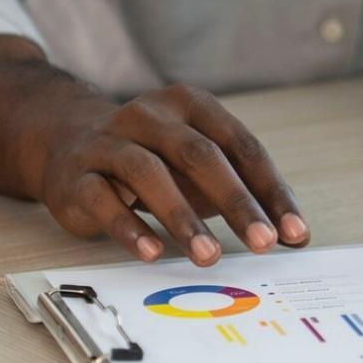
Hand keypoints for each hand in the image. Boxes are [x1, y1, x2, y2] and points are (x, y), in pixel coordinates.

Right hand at [37, 85, 308, 265]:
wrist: (68, 144)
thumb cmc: (152, 160)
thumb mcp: (197, 167)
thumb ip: (240, 192)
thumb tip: (292, 236)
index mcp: (189, 105)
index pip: (240, 145)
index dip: (270, 189)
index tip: (293, 232)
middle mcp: (149, 116)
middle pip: (198, 154)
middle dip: (236, 201)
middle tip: (263, 242)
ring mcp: (109, 142)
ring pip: (148, 173)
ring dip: (183, 217)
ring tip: (209, 256)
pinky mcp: (77, 176)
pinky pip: (103, 200)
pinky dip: (130, 228)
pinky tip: (153, 252)